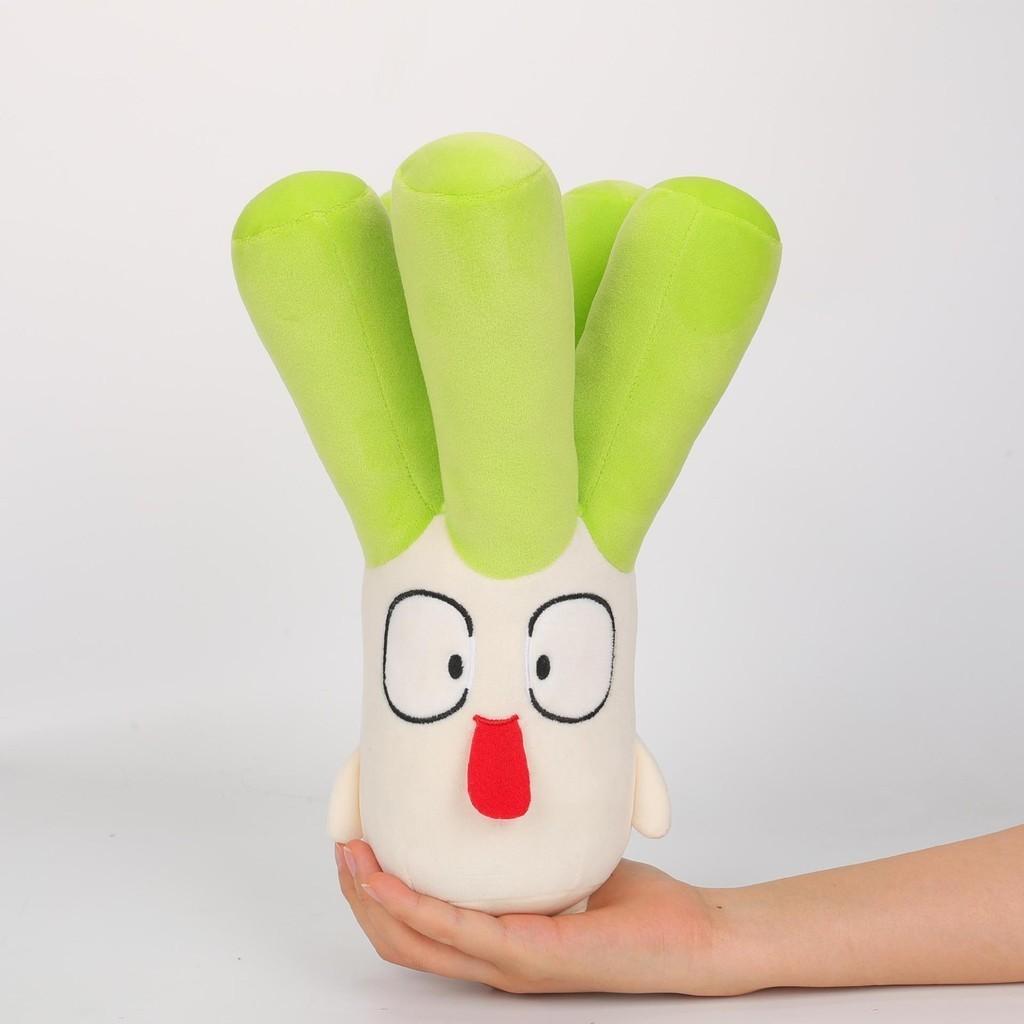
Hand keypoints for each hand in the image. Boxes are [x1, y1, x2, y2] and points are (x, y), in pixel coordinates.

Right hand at [336, 840, 732, 994]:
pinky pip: (459, 932)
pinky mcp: (533, 956)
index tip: (357, 845)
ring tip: (350, 858)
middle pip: (400, 939)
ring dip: (374, 898)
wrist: (693, 937)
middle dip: (360, 894)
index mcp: (498, 941)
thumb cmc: (635, 904)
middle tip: (341, 848)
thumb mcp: (564, 860)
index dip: (375, 894)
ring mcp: (511, 963)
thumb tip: (498, 790)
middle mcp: (495, 959)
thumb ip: (527, 844)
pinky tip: (388, 881)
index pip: (416, 929)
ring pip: (416, 939)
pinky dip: (416, 907)